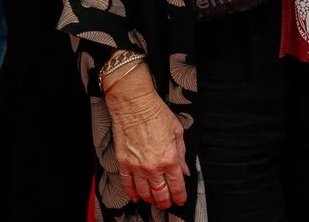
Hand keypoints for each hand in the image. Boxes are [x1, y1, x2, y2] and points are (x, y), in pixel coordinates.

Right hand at [104, 70, 187, 209]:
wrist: (134, 104)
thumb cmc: (155, 113)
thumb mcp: (177, 132)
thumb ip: (181, 154)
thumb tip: (184, 170)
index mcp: (169, 159)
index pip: (177, 186)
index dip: (180, 196)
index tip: (181, 199)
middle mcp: (153, 167)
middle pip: (161, 193)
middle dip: (166, 201)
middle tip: (168, 203)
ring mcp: (137, 167)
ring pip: (144, 192)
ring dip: (151, 199)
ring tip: (154, 200)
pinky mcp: (123, 163)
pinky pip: (127, 184)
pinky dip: (132, 193)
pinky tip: (136, 196)